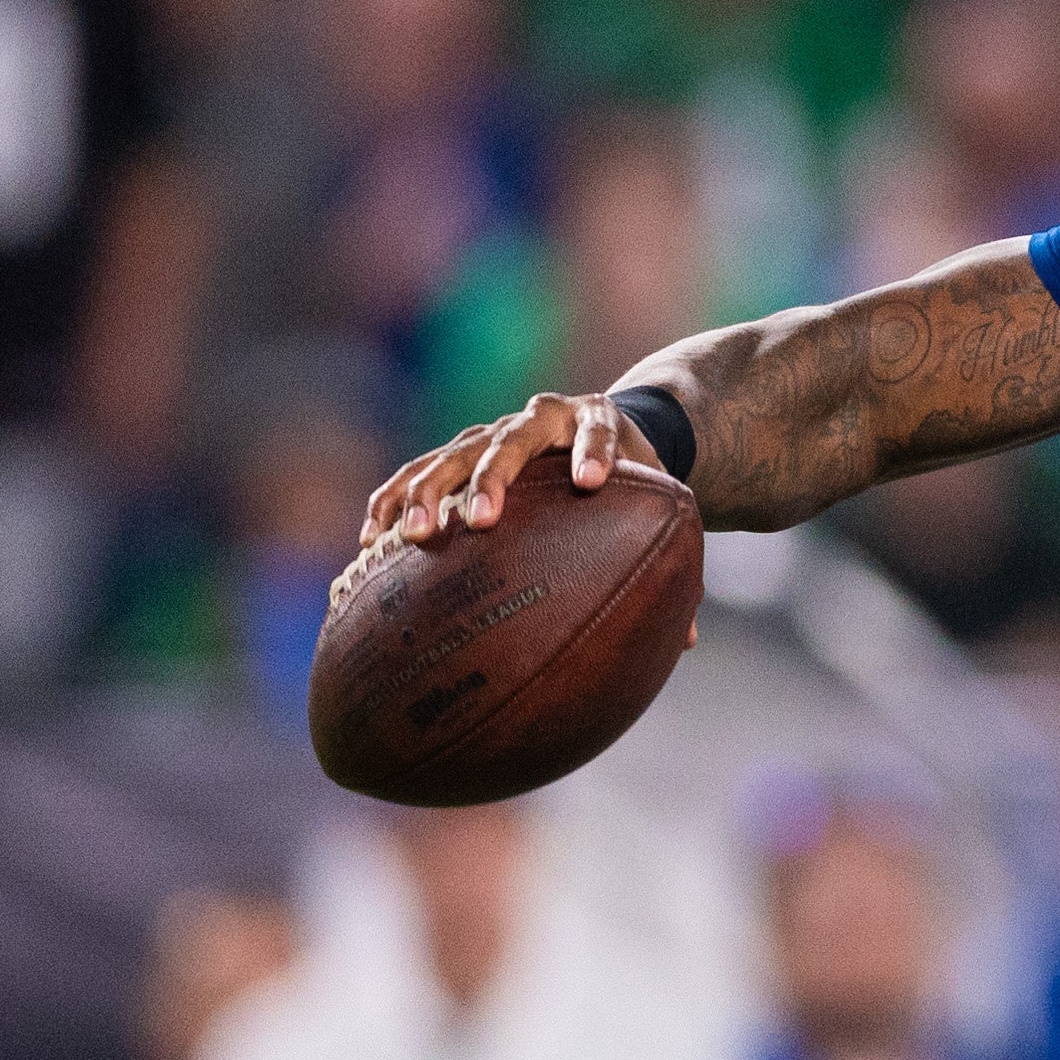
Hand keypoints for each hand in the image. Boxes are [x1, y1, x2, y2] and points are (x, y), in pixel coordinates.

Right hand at [360, 391, 663, 544]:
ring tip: (414, 536)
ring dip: (432, 491)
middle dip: (495, 477)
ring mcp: (494, 429)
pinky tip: (373, 541)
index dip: (594, 453)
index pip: (598, 432)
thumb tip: (686, 641)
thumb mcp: (656, 497)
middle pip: (513, 440)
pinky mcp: (460, 449)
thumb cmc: (631, 474)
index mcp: (598, 421)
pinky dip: (395, 499)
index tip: (590, 483)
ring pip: (455, 453)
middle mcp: (542, 418)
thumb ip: (665, 556)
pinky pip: (419, 470)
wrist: (600, 423)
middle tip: (481, 519)